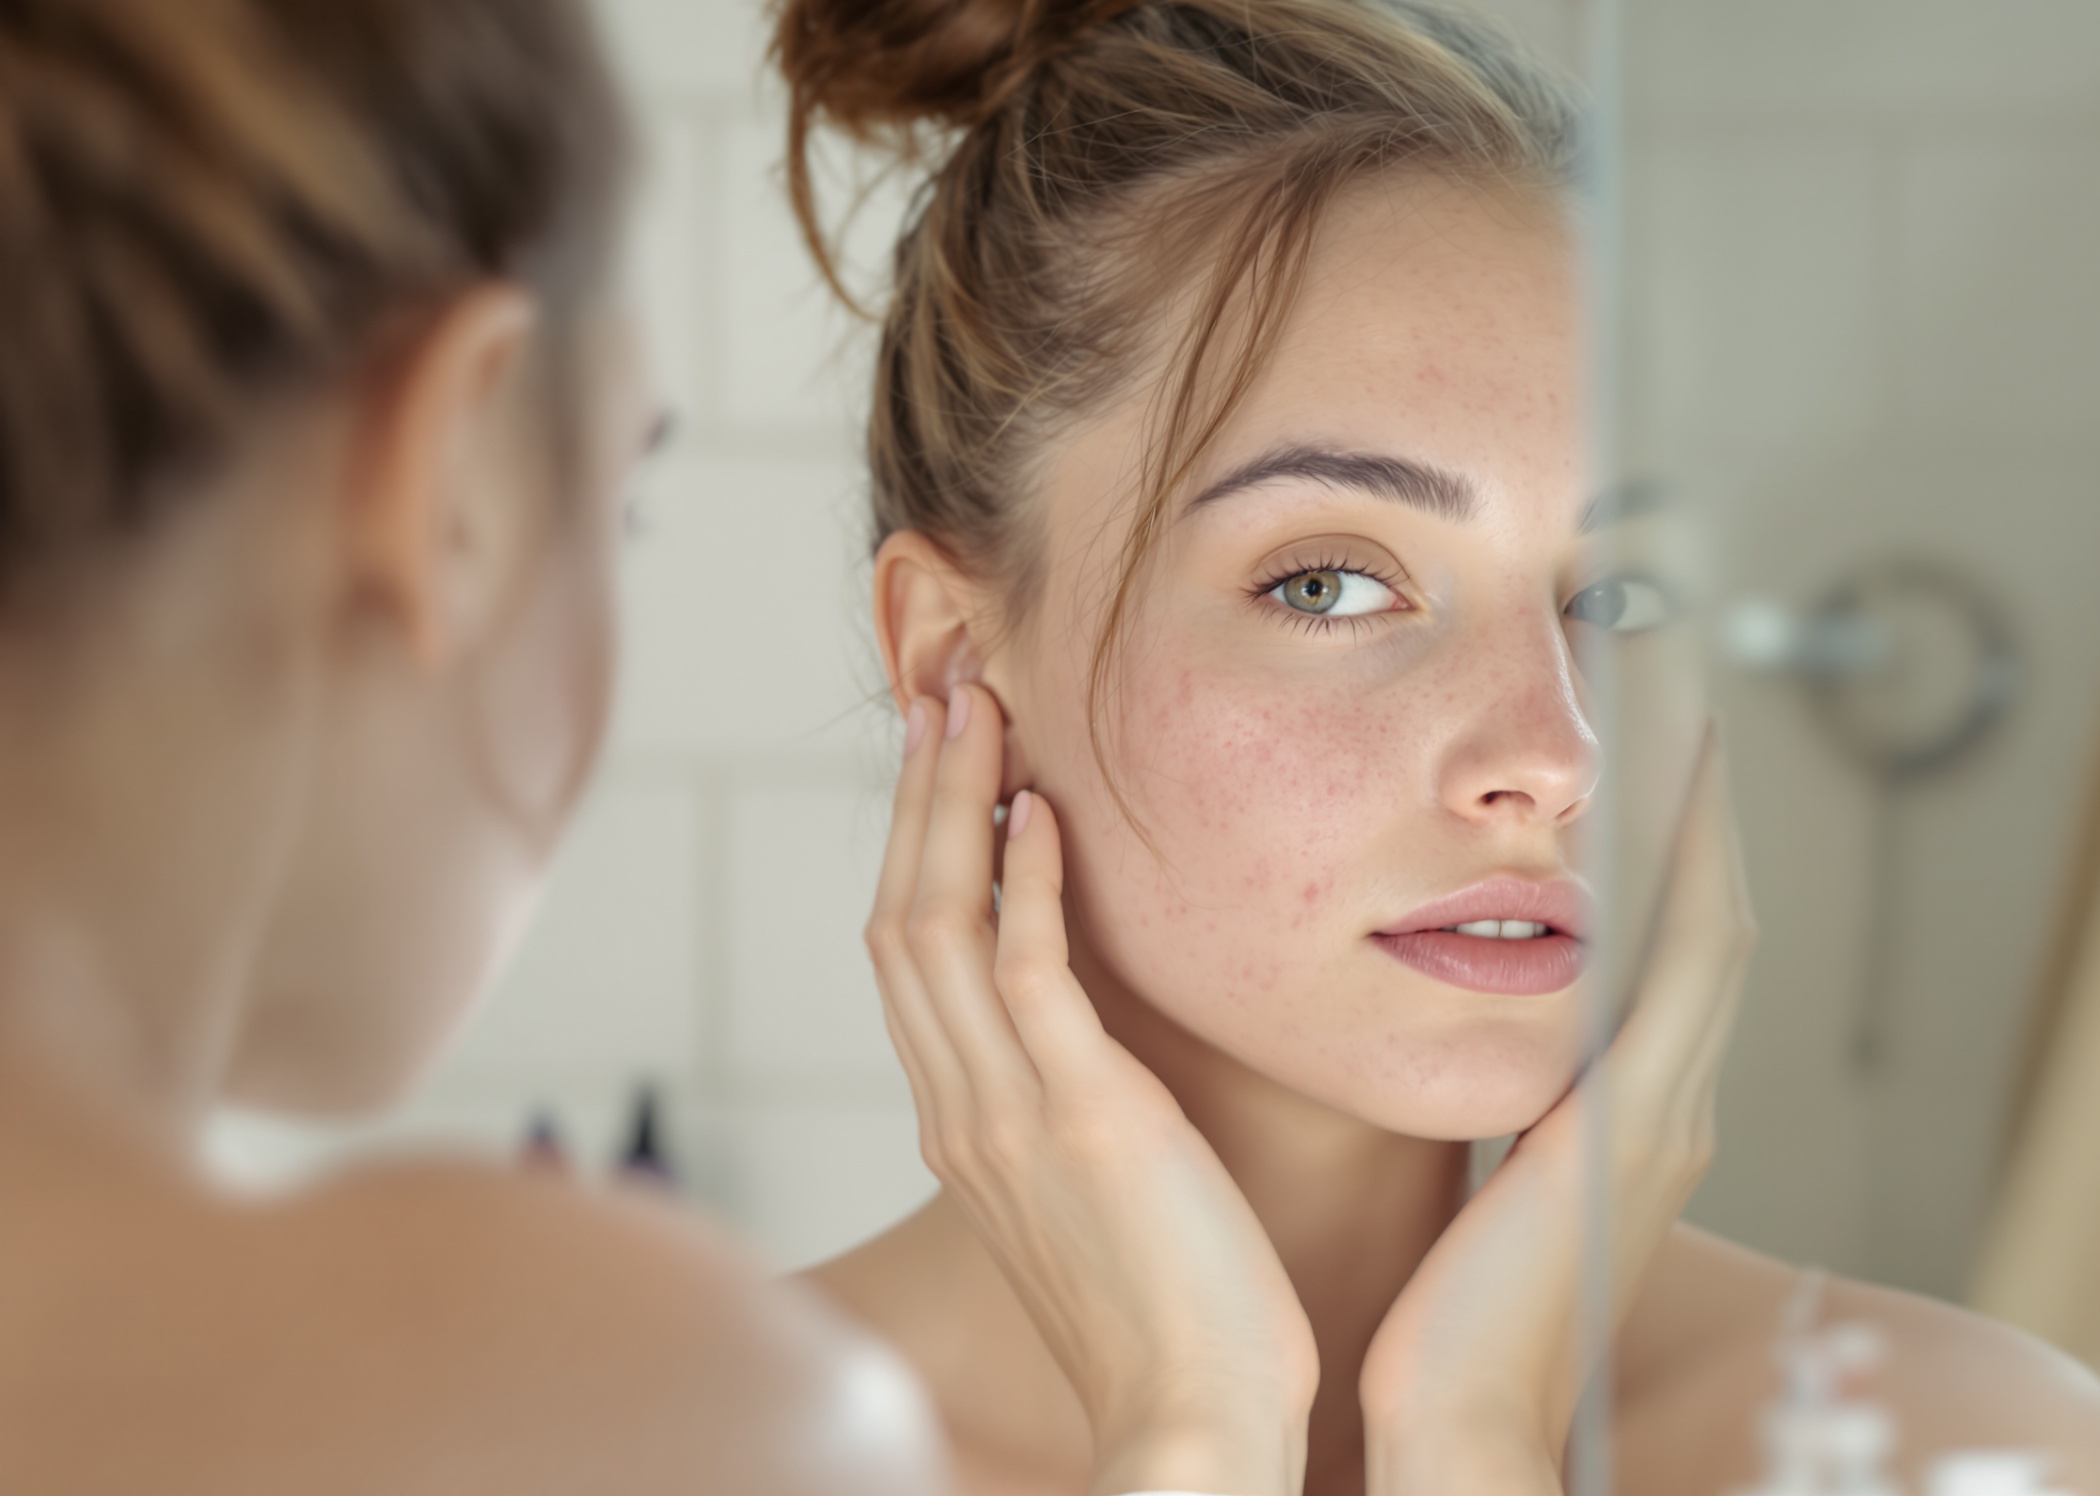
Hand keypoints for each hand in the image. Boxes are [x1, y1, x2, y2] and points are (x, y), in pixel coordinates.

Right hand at [868, 684, 1316, 1495]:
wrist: (1193, 1416)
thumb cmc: (1173, 1314)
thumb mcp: (1095, 1191)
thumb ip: (1068, 1108)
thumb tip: (1088, 1042)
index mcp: (962, 1126)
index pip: (911, 954)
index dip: (918, 843)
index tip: (946, 755)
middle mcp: (962, 1112)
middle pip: (899, 917)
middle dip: (918, 795)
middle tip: (944, 690)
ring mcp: (1008, 1115)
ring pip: (938, 924)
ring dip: (955, 805)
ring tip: (978, 707)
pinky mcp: (1080, 1119)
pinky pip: (1028, 974)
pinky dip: (1024, 883)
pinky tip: (1042, 811)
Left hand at [1357, 725, 1754, 1495]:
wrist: (1464, 1435)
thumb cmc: (1452, 1341)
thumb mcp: (1488, 1205)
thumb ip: (1502, 1130)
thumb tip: (1466, 1062)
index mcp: (1634, 1131)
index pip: (1669, 962)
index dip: (1675, 861)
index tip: (1660, 769)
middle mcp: (1672, 1113)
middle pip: (1709, 926)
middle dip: (1704, 815)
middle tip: (1687, 705)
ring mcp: (1668, 1116)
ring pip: (1709, 927)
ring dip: (1705, 819)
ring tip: (1689, 712)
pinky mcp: (1637, 1123)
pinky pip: (1682, 962)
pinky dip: (1693, 870)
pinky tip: (1685, 787)